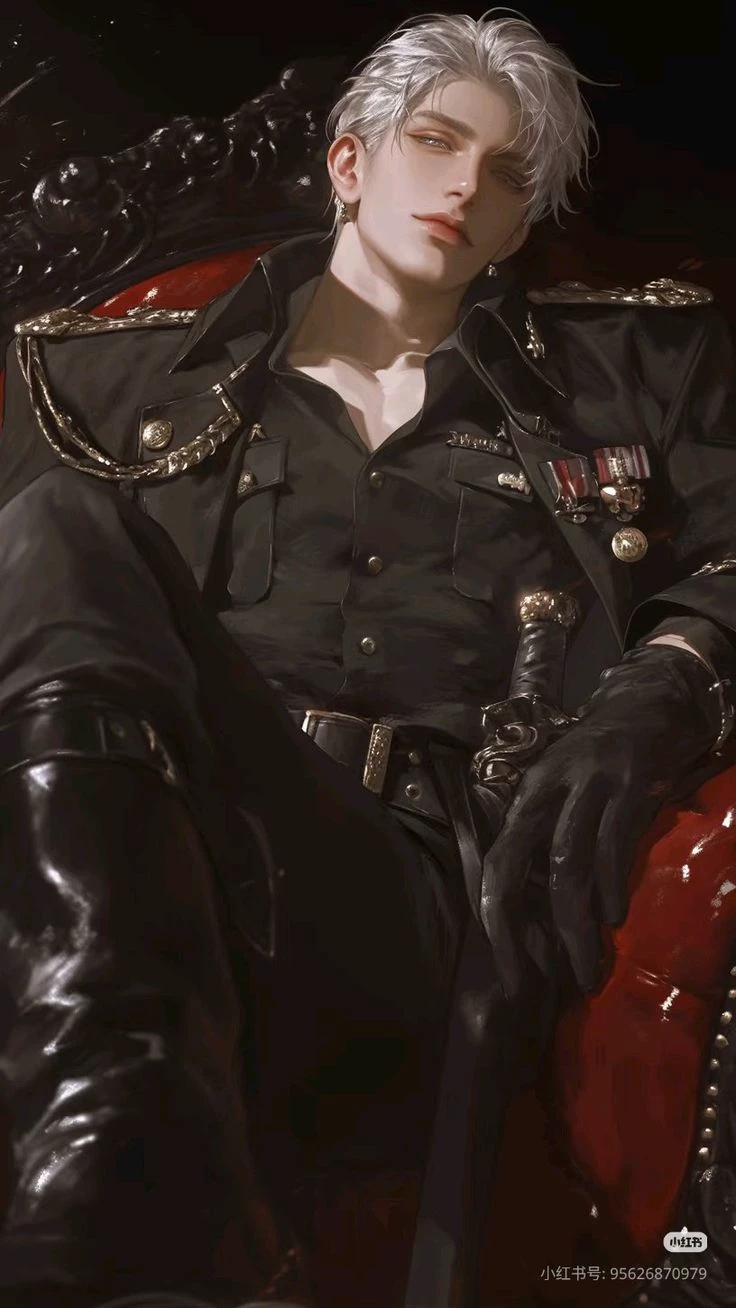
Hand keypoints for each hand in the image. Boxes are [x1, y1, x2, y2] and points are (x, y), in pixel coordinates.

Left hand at [478, 645, 722, 999]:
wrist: (647, 709)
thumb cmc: (597, 762)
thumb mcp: (560, 791)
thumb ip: (545, 839)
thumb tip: (533, 913)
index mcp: (525, 794)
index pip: (495, 859)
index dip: (494, 914)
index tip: (507, 965)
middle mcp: (548, 788)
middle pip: (519, 863)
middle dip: (523, 930)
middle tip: (533, 980)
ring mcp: (588, 785)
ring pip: (568, 864)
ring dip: (575, 924)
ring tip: (585, 968)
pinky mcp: (628, 785)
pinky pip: (613, 845)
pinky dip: (610, 886)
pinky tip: (613, 917)